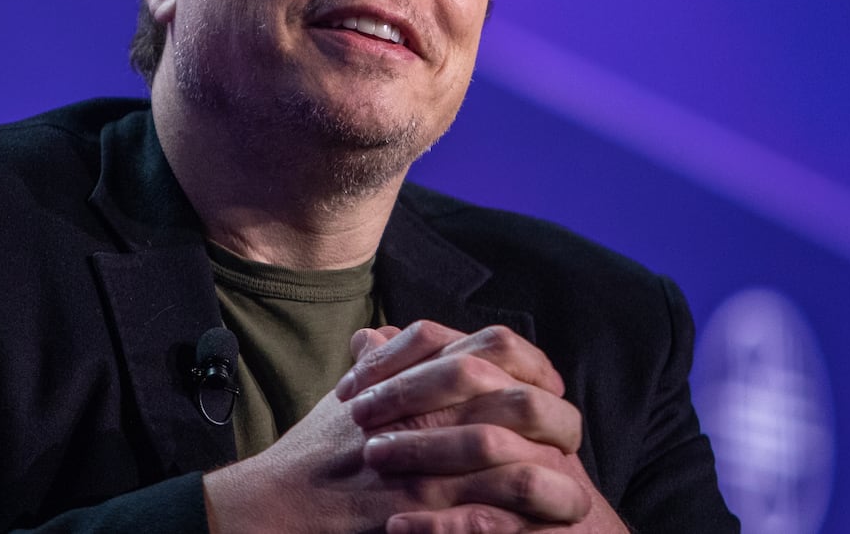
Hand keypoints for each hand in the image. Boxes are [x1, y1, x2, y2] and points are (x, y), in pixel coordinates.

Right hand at [201, 328, 590, 532]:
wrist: (276, 502)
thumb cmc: (313, 449)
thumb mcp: (349, 390)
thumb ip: (379, 360)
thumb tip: (384, 335)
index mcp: (417, 375)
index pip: (498, 347)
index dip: (535, 365)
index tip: (549, 387)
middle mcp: (429, 411)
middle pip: (522, 399)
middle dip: (558, 422)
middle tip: (569, 442)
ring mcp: (429, 462)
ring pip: (519, 461)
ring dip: (555, 478)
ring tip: (573, 496)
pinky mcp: (422, 509)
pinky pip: (492, 514)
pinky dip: (523, 520)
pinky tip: (543, 529)